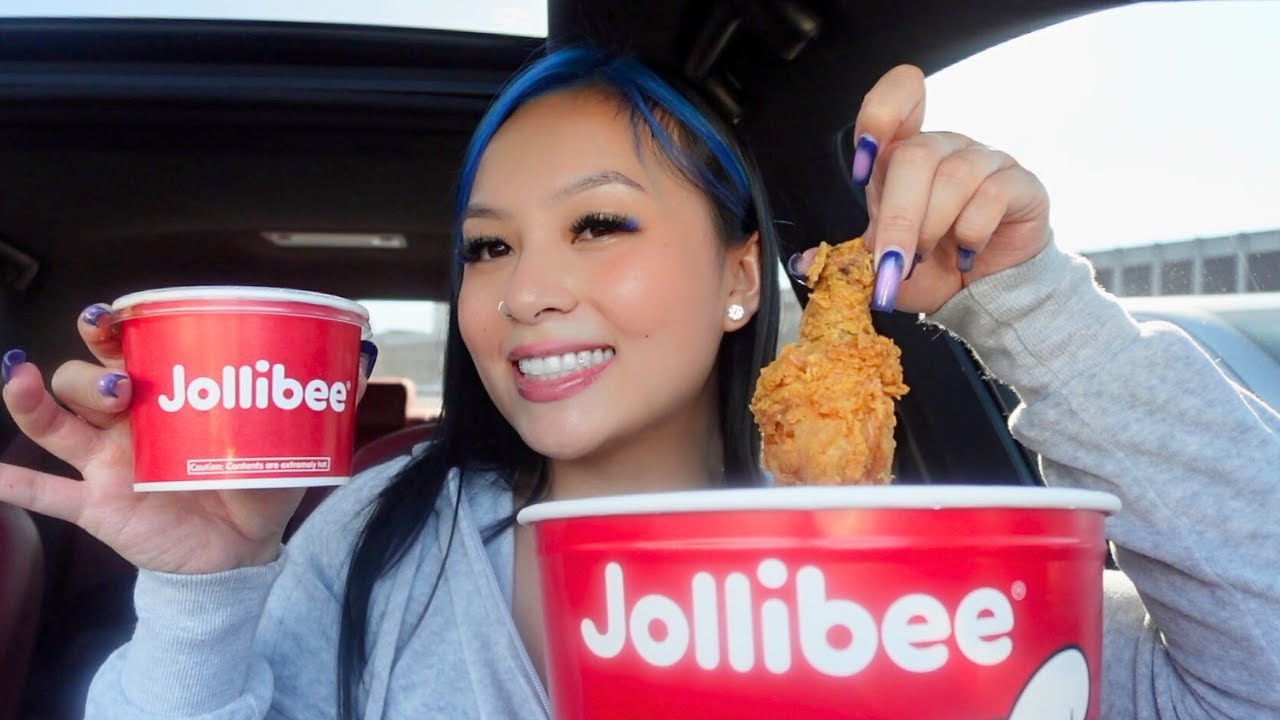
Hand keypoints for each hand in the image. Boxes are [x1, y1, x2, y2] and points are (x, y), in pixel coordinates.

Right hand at [0, 307, 375, 574]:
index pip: (129, 347)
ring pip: (55, 423)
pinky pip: (44, 494)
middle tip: (121, 376)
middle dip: (91, 368)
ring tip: (30, 385)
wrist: (240, 551)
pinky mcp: (97, 506)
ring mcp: (104, 461)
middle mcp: (128, 421)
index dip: (114, 325)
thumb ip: (324, 396)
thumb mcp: (293, 437)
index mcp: (168, 396)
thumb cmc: (256, 481)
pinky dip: (12, 484)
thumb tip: (364, 353)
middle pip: (86, 379)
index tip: (115, 313)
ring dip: (38, 402)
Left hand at [794, 65, 1051, 314]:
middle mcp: (944, 148)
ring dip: (933, 227)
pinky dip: (971, 232)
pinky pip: (993, 195)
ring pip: (954, 177)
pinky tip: (965, 253)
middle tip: (894, 263)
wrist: (983, 293)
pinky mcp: (1020, 183)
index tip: (863, 163)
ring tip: (929, 259)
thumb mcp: (881, 266)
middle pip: (916, 156)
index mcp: (904, 156)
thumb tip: (804, 263)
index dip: (880, 114)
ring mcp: (985, 160)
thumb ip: (845, 261)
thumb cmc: (932, 267)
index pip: (899, 96)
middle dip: (899, 218)